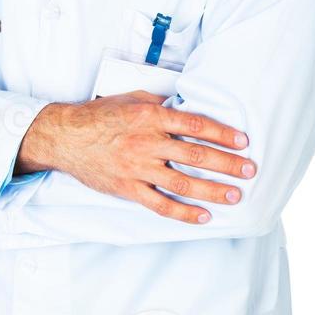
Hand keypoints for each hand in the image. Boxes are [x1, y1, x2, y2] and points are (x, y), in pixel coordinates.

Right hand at [15, 90, 256, 223]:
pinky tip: (203, 216)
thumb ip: (159, 103)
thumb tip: (184, 106)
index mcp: (150, 116)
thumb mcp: (131, 98)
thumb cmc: (99, 115)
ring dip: (212, 191)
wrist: (65, 136)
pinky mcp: (128, 188)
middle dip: (227, 164)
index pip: (195, 125)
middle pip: (196, 155)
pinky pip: (160, 204)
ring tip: (235, 196)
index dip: (222, 133)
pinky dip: (183, 212)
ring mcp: (137, 167)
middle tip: (249, 171)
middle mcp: (147, 142)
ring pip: (183, 182)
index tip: (243, 141)